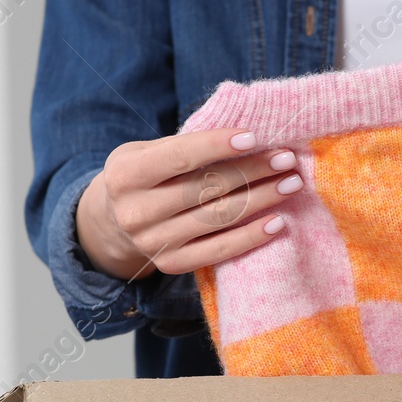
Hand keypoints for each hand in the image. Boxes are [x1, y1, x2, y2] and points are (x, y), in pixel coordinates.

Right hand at [76, 128, 301, 278]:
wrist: (111, 225)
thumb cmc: (142, 177)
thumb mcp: (145, 152)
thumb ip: (184, 146)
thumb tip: (246, 138)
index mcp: (125, 175)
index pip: (178, 157)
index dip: (217, 146)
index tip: (254, 136)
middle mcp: (136, 212)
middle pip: (205, 188)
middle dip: (252, 171)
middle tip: (287, 159)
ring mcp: (154, 242)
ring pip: (218, 218)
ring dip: (261, 200)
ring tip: (290, 184)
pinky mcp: (171, 265)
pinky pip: (219, 251)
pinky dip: (251, 237)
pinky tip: (278, 222)